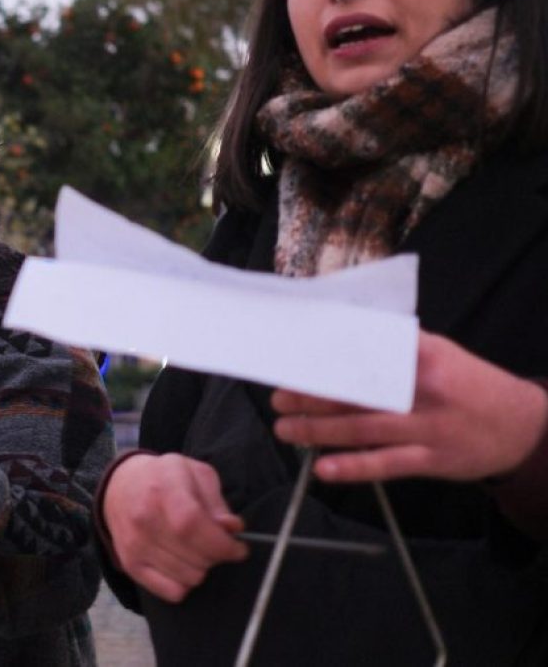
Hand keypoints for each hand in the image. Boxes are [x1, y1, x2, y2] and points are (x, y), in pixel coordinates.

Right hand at [101, 452, 247, 602]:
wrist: (120, 485)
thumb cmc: (163, 478)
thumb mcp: (195, 473)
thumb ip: (217, 502)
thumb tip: (232, 529)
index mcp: (162, 491)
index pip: (193, 526)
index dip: (223, 544)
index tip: (238, 548)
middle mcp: (144, 520)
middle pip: (196, 557)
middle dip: (216, 555)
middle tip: (214, 542)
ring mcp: (135, 545)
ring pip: (189, 578)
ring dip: (201, 567)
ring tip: (195, 549)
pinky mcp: (131, 565)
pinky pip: (172, 592)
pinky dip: (184, 583)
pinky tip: (181, 563)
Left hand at [273, 330, 547, 482]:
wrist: (523, 426)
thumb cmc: (468, 384)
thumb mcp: (437, 353)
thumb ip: (394, 346)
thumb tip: (342, 332)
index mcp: (419, 356)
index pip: (362, 354)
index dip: (324, 360)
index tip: (293, 361)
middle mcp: (422, 390)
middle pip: (356, 391)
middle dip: (311, 396)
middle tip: (278, 397)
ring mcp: (428, 428)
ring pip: (363, 428)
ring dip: (318, 431)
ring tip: (285, 429)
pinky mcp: (434, 461)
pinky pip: (386, 465)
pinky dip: (353, 467)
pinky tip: (322, 469)